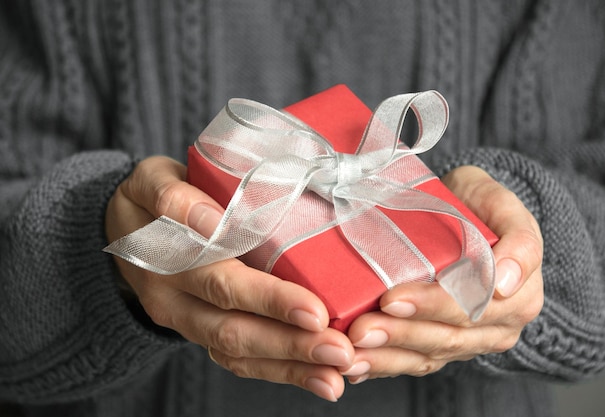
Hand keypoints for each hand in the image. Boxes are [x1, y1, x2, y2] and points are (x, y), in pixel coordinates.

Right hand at [106, 156, 353, 400]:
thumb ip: (172, 196)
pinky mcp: (201, 333)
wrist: (125, 230)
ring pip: (237, 353)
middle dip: (290, 343)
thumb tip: (212, 222)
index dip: (268, 299)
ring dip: (289, 366)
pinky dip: (280, 372)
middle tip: (340, 351)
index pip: (221, 282)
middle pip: (232, 328)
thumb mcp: (151, 181)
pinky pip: (238, 360)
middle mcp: (174, 301)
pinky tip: (319, 378)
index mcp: (164, 260)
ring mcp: (187, 322)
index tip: (315, 311)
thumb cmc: (152, 199)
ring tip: (336, 376)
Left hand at [339, 166, 543, 382]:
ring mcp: (471, 341)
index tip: (392, 299)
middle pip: (447, 336)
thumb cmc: (479, 204)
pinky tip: (356, 367)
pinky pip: (416, 362)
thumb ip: (519, 240)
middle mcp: (499, 326)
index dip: (431, 305)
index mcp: (518, 295)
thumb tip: (505, 282)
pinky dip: (384, 365)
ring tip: (352, 352)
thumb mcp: (503, 205)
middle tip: (360, 330)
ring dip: (387, 356)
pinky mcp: (445, 348)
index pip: (472, 305)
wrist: (466, 211)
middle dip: (400, 334)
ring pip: (429, 356)